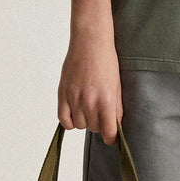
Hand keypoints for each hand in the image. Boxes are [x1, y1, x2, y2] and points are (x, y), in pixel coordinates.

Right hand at [58, 30, 121, 144]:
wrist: (90, 42)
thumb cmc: (106, 61)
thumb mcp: (117, 86)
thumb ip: (116, 108)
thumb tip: (116, 126)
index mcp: (106, 100)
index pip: (108, 131)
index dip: (111, 138)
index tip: (111, 138)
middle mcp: (89, 101)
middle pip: (94, 128)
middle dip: (98, 123)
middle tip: (100, 112)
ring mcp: (74, 98)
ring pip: (80, 125)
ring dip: (85, 120)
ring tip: (88, 107)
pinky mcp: (63, 93)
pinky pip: (64, 120)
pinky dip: (70, 121)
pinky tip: (75, 113)